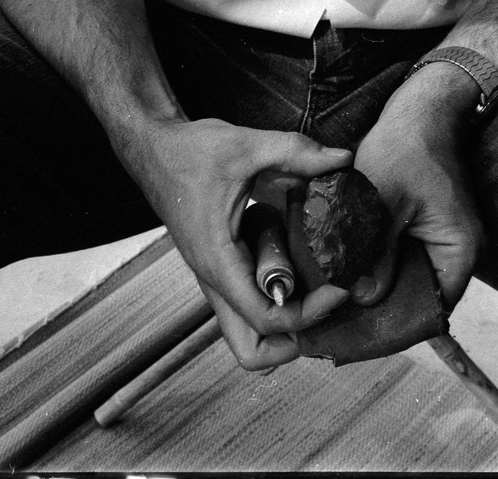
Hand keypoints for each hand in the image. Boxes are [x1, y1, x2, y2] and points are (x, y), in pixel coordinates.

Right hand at [122, 118, 351, 369]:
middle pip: (251, 351)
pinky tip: (300, 256)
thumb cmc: (188, 152)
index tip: (339, 286)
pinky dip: (280, 294)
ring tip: (316, 283)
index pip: (266, 319)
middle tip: (325, 303)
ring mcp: (218, 278)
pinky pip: (252, 301)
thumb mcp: (245, 146)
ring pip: (250, 331)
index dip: (311, 313)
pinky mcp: (223, 268)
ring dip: (286, 321)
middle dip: (293, 341)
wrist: (154, 151)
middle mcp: (216, 280)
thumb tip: (343, 158)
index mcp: (218, 262)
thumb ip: (296, 151)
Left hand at [351, 65, 484, 307]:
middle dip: (384, 304)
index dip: (400, 320)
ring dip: (380, 282)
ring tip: (342, 295)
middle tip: (343, 314)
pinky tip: (352, 267)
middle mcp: (458, 250)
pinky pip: (405, 257)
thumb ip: (375, 253)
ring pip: (409, 277)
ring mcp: (443, 240)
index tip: (363, 328)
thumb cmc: (403, 151)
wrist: (417, 114)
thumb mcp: (382, 204)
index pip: (434, 306)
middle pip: (420, 295)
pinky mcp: (426, 229)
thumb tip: (363, 298)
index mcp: (459, 249)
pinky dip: (382, 263)